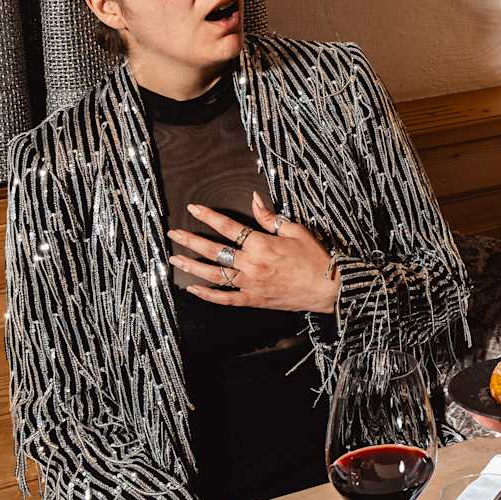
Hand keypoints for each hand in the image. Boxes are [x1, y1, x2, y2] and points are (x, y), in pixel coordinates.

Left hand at [168, 192, 340, 312]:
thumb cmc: (314, 257)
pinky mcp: (252, 300)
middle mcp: (250, 264)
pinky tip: (194, 288)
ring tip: (175, 259)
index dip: (208, 216)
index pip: (228, 226)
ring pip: (213, 275)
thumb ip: (270, 217)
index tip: (193, 208)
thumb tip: (254, 199)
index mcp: (260, 244)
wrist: (327, 287)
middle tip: (174, 234)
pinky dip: (207, 294)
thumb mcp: (295, 230)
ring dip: (192, 266)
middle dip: (190, 240)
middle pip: (213, 250)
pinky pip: (224, 298)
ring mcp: (249, 284)